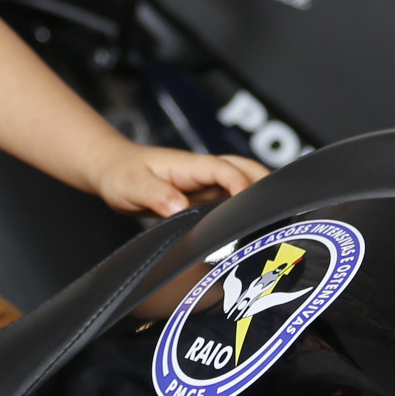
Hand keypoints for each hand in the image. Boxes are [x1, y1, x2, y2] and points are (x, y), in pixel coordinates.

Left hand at [85, 141, 266, 217]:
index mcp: (189, 166)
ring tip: (274, 222)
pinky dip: (243, 209)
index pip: (223, 169)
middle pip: (244, 170)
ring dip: (257, 196)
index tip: (250, 201)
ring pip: (241, 185)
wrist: (112, 170)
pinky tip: (248, 229)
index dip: (239, 182)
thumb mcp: (132, 186)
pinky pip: (228, 200)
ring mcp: (204, 184)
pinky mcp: (202, 197)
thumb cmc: (121, 174)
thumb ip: (155, 194)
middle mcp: (202, 173)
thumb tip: (179, 206)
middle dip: (265, 184)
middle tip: (282, 209)